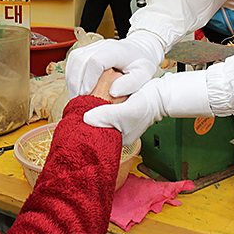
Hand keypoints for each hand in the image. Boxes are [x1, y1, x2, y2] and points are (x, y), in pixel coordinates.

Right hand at [66, 30, 164, 99]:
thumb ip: (131, 83)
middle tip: (78, 101)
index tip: (87, 95)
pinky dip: (72, 75)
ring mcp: (93, 46)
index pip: (95, 61)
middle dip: (75, 82)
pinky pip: (74, 60)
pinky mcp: (88, 50)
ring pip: (74, 58)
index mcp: (115, 50)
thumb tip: (112, 92)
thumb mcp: (143, 74)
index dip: (88, 79)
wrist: (140, 49)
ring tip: (75, 97)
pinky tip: (76, 88)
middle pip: (79, 59)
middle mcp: (102, 45)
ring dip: (71, 79)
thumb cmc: (142, 63)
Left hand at [83, 70, 211, 145]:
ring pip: (98, 119)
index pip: (96, 139)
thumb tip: (86, 119)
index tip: (73, 120)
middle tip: (75, 111)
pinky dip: (98, 104)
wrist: (160, 93)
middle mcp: (116, 134)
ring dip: (91, 111)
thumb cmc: (147, 104)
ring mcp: (118, 123)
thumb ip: (107, 116)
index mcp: (118, 140)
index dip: (84, 131)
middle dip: (86, 121)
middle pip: (95, 129)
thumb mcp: (126, 112)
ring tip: (82, 103)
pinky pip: (103, 110)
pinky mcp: (119, 112)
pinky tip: (93, 97)